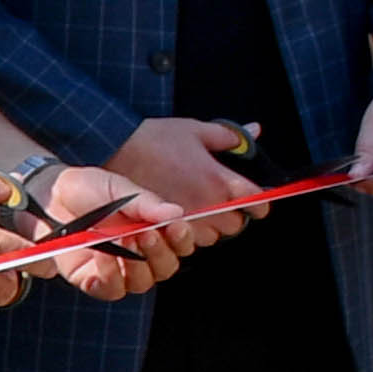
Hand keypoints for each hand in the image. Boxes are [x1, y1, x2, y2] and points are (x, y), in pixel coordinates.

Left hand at [28, 161, 184, 303]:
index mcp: (152, 230)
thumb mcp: (119, 190)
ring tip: (123, 241)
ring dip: (137, 265)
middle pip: (164, 269)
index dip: (183, 239)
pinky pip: (110, 289)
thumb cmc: (89, 190)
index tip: (176, 226)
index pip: (180, 246)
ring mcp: (117, 269)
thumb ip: (146, 203)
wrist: (50, 196)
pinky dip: (110, 276)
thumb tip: (176, 213)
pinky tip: (103, 257)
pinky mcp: (92, 280)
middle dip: (159, 253)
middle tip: (145, 234)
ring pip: (141, 283)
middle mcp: (139, 254)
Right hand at [100, 115, 265, 252]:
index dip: (259, 201)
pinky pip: (186, 242)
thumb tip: (254, 131)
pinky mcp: (164, 229)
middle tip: (221, 202)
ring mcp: (185, 221)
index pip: (257, 202)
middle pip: (236, 226)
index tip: (255, 198)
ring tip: (198, 210)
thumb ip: (228, 136)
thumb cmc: (153, 138)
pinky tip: (179, 218)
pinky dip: (186, 233)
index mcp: (218, 180)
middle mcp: (206, 205)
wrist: (113, 150)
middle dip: (232, 215)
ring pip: (212, 238)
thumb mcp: (194, 130)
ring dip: (209, 227)